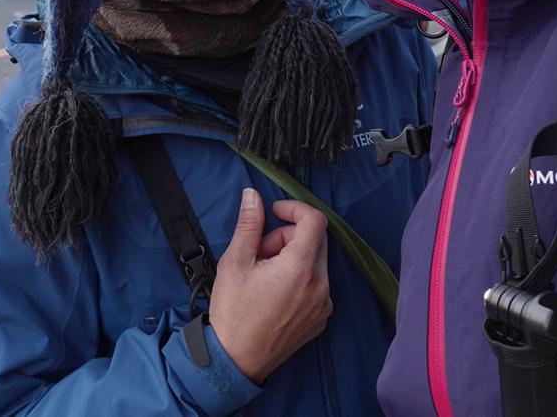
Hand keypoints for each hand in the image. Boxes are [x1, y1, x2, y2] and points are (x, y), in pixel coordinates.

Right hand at [207, 188, 331, 383]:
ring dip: (293, 257)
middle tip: (261, 250)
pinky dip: (300, 278)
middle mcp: (320, 285)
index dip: (294, 208)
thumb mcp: (235, 262)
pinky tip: (275, 292)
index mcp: (299, 268)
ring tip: (265, 274)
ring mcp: (323, 304)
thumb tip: (252, 196)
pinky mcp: (321, 319)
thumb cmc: (233, 312)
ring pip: (316, 262)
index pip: (315, 221)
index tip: (275, 212)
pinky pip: (317, 285)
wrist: (236, 360)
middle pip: (315, 240)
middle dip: (288, 236)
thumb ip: (249, 225)